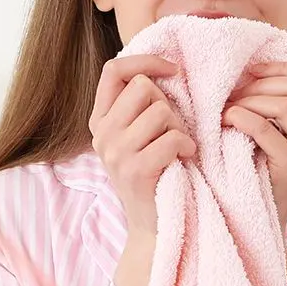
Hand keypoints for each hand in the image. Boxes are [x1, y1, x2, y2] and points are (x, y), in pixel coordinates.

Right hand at [89, 55, 196, 238]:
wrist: (154, 224)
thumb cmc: (155, 171)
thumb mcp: (137, 134)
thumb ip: (138, 104)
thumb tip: (162, 68)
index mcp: (99, 119)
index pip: (114, 70)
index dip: (145, 61)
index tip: (172, 70)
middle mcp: (102, 134)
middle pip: (142, 87)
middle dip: (166, 103)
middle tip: (171, 129)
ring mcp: (115, 152)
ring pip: (160, 111)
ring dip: (179, 127)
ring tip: (177, 146)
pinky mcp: (135, 170)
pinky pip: (172, 138)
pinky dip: (186, 146)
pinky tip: (184, 157)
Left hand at [222, 62, 286, 234]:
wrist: (258, 220)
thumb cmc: (259, 173)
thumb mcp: (276, 137)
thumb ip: (277, 108)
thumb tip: (253, 68)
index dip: (283, 67)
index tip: (252, 71)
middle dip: (261, 84)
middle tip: (232, 95)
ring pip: (285, 104)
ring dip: (250, 100)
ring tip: (228, 111)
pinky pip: (266, 129)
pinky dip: (243, 118)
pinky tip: (227, 121)